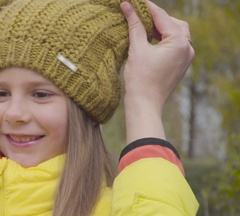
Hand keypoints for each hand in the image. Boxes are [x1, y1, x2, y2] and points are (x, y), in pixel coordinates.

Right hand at [121, 0, 194, 142]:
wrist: (145, 105)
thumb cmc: (140, 79)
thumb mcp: (137, 49)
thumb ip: (135, 26)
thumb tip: (128, 7)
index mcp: (180, 42)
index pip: (162, 17)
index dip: (148, 8)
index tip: (135, 2)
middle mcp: (188, 48)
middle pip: (173, 23)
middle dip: (157, 18)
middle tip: (139, 14)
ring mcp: (186, 57)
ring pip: (176, 34)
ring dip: (161, 29)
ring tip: (143, 27)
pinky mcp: (180, 65)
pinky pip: (175, 46)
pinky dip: (164, 40)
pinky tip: (150, 41)